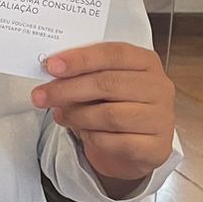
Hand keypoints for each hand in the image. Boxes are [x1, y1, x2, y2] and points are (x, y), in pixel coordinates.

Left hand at [31, 42, 174, 183]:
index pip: (113, 54)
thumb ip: (84, 73)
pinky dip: (93, 138)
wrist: (138, 143)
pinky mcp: (156, 146)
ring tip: (59, 114)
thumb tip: (52, 70)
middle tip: (41, 95)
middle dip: (68, 89)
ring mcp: (161, 118)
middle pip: (108, 84)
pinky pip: (116, 142)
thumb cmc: (118, 104)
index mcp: (146, 62)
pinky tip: (83, 133)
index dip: (80, 59)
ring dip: (76, 115)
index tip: (51, 66)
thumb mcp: (104, 81)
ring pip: (110, 115)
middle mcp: (158, 87)